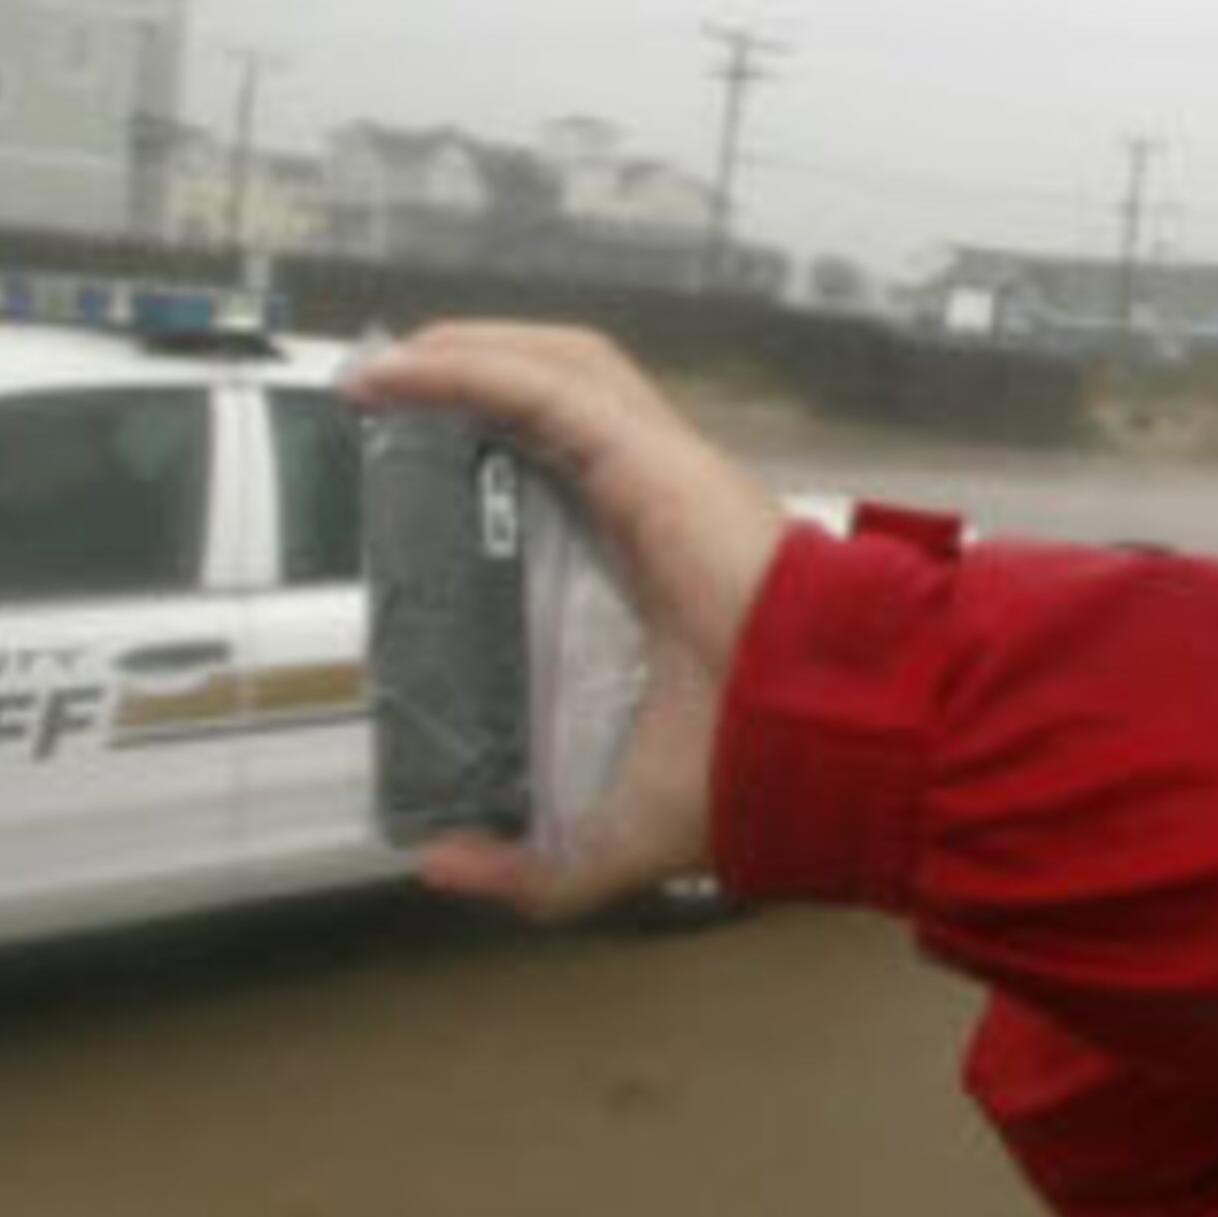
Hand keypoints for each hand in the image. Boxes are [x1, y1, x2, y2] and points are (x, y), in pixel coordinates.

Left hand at [342, 321, 788, 918]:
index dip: (505, 449)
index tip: (422, 466)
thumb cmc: (763, 764)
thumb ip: (540, 867)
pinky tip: (399, 373)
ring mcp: (661, 470)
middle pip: (564, 395)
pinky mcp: (652, 457)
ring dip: (468, 349)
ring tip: (389, 363)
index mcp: (657, 564)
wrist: (828, 741)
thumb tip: (444, 867)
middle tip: (390, 392)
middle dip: (477, 374)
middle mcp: (661, 502)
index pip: (578, 475)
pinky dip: (469, 366)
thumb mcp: (623, 834)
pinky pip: (547, 385)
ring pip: (561, 366)